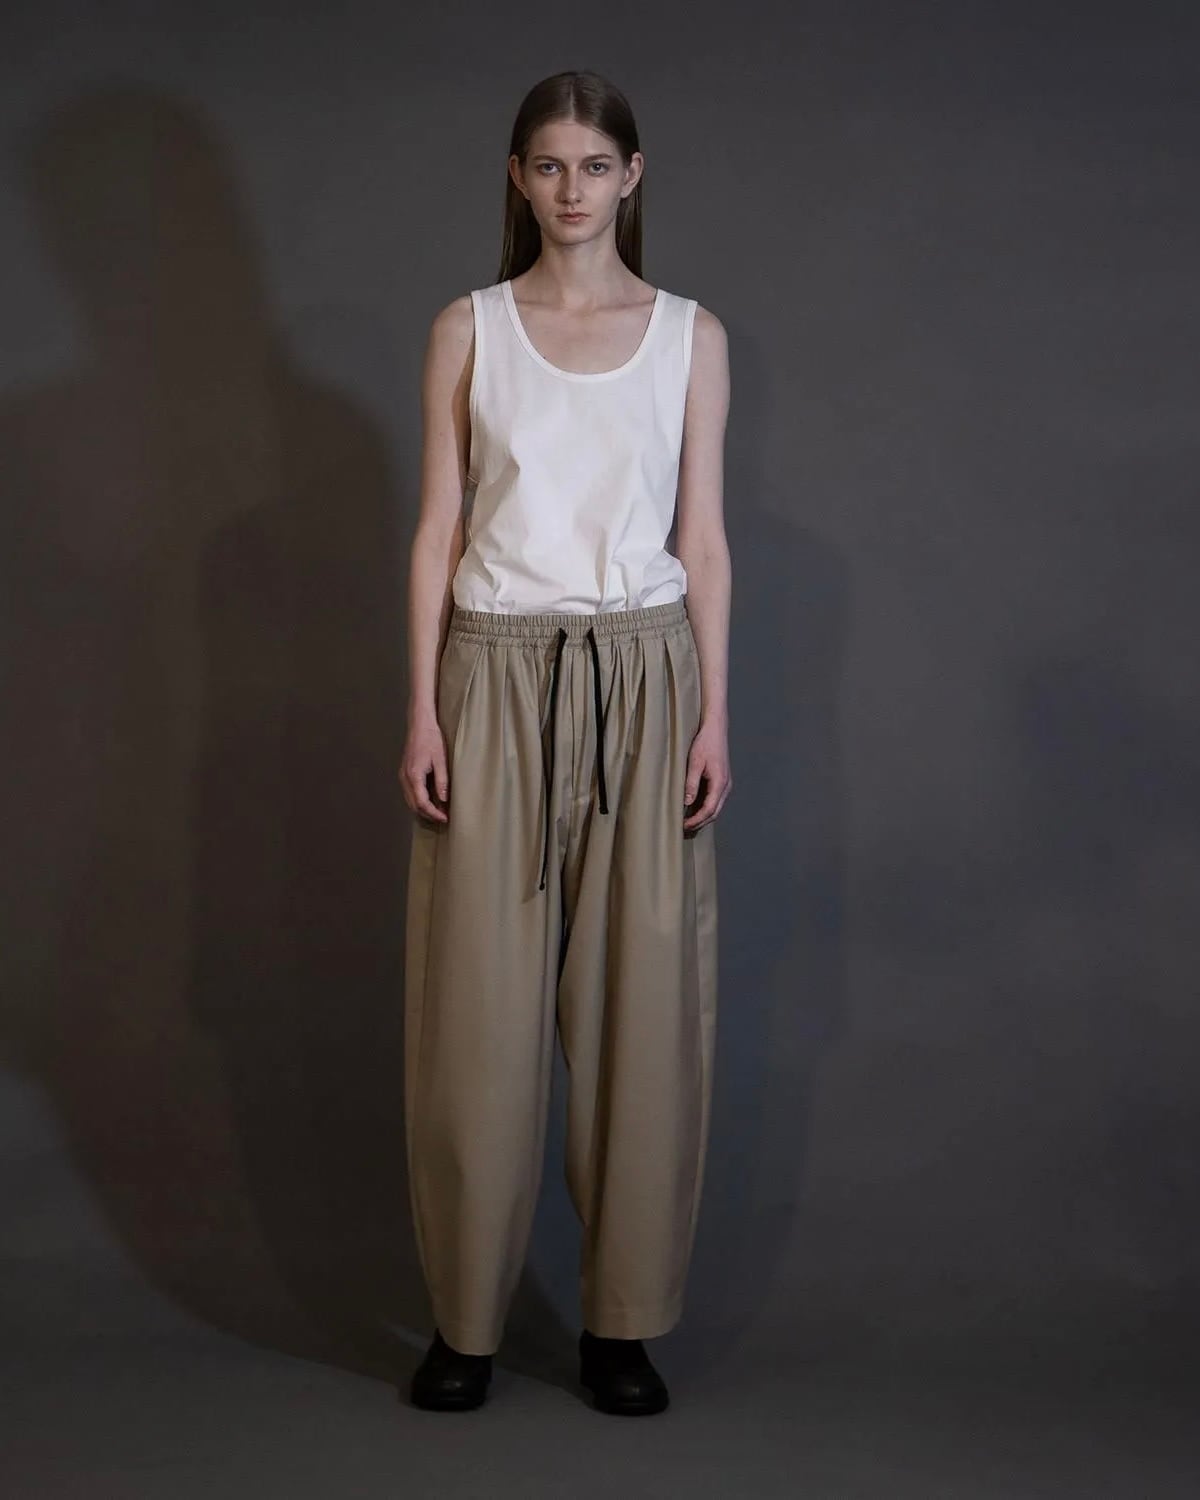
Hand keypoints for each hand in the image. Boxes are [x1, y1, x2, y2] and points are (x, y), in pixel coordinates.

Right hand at [399, 710, 449, 822]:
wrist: (420, 724)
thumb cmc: (431, 739)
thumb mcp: (441, 760)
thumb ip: (442, 781)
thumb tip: (444, 800)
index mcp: (414, 776)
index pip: (422, 803)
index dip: (434, 813)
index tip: (445, 818)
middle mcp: (405, 778)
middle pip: (414, 805)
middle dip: (428, 814)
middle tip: (443, 817)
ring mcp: (402, 775)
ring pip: (410, 800)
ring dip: (423, 808)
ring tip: (438, 811)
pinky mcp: (404, 772)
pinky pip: (409, 792)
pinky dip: (418, 800)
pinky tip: (430, 800)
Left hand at [683, 716, 730, 831]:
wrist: (715, 730)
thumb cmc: (705, 743)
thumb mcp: (694, 763)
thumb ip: (691, 783)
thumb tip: (687, 802)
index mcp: (720, 783)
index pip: (709, 810)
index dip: (696, 820)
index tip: (683, 825)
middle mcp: (726, 786)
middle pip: (714, 813)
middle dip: (700, 822)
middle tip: (683, 828)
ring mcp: (726, 784)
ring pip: (716, 808)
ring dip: (703, 817)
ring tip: (687, 821)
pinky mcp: (723, 782)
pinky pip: (715, 800)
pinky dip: (705, 808)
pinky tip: (694, 809)